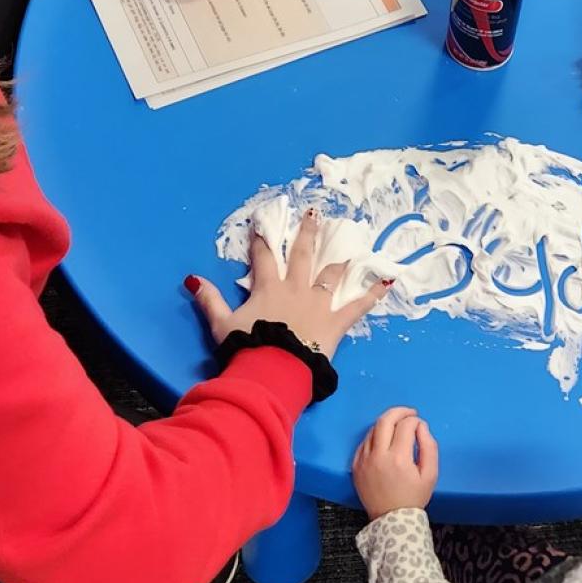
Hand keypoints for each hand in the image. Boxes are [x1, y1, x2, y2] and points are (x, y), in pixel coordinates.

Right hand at [186, 209, 390, 357]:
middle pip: (302, 255)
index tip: (261, 224)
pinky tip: (388, 282)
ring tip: (350, 247)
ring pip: (331, 275)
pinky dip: (373, 295)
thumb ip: (209, 300)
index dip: (261, 240)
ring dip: (340, 260)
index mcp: (269, 288)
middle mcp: (295, 289)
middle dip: (307, 233)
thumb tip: (193, 278)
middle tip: (314, 213)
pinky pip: (358, 306)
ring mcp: (318, 303)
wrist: (273, 369)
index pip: (263, 258)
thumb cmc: (248, 347)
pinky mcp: (336, 322)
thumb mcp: (222, 324)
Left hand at [353, 407, 438, 520]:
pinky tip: (385, 440)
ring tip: (398, 426)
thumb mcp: (430, 474)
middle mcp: (378, 456)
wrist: (391, 520)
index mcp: (398, 458)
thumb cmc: (413, 497)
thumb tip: (421, 426)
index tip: (420, 425)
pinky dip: (376, 435)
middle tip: (409, 413)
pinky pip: (364, 442)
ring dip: (387, 423)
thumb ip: (429, 446)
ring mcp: (363, 460)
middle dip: (399, 412)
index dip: (415, 421)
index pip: (405, 425)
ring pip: (373, 429)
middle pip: (385, 420)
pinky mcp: (356, 465)